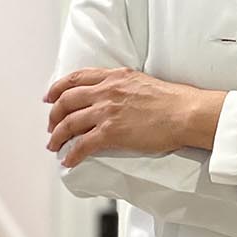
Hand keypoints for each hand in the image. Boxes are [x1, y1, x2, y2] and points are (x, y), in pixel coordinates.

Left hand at [43, 67, 190, 167]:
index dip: (57, 88)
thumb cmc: (173, 100)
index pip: (75, 78)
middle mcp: (106, 90)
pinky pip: (83, 144)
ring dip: (57, 136)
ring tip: (54, 145)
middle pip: (66, 101)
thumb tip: (116, 96)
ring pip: (69, 123)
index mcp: (114, 76)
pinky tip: (69, 160)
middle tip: (51, 126)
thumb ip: (123, 85)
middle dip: (53, 115)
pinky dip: (72, 153)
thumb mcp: (142, 81)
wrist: (186, 113)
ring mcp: (107, 111)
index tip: (50, 97)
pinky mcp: (112, 132)